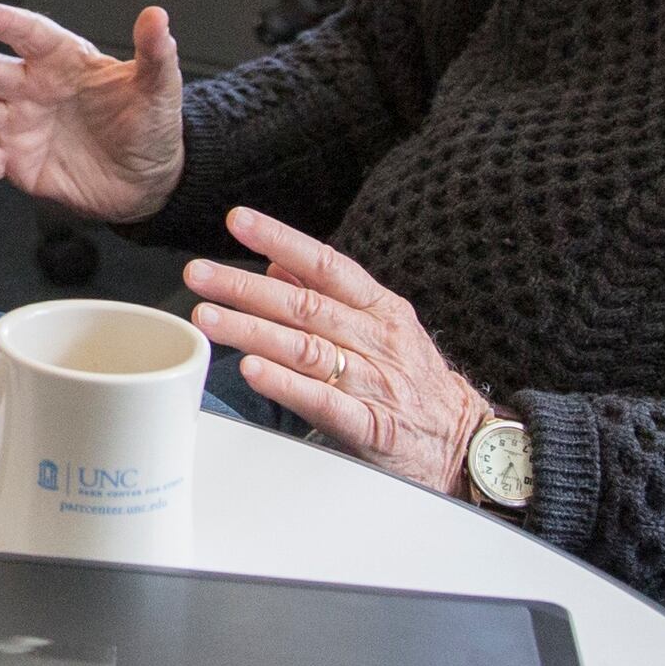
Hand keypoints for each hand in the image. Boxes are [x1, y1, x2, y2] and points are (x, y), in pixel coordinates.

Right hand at [0, 2, 186, 222]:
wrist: (147, 181)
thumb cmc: (149, 126)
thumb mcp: (159, 89)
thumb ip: (154, 53)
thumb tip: (157, 17)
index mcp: (63, 62)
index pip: (32, 36)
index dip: (9, 24)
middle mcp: (33, 88)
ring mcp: (20, 124)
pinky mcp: (15, 161)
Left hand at [182, 208, 496, 493]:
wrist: (465, 444)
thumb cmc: (415, 383)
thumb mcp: (383, 327)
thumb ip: (330, 295)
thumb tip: (278, 263)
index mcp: (379, 309)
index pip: (325, 264)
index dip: (281, 238)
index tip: (237, 220)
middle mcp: (377, 339)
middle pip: (304, 305)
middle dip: (245, 287)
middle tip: (199, 274)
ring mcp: (375, 382)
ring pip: (306, 349)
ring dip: (252, 330)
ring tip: (208, 317)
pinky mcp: (372, 426)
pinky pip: (323, 401)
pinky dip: (285, 384)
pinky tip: (251, 371)